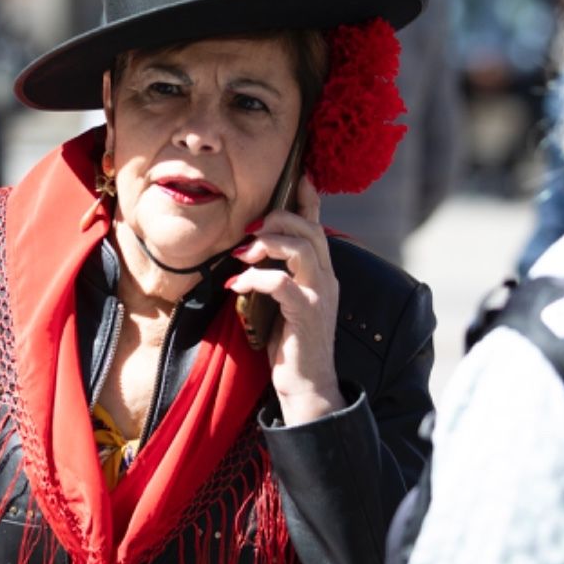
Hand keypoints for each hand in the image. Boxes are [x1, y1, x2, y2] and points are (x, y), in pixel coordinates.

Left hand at [225, 175, 342, 424]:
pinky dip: (255, 277)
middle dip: (278, 219)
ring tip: (241, 256)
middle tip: (249, 229)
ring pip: (300, 248)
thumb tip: (251, 254)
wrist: (307, 388)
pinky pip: (281, 282)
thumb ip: (278, 278)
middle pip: (310, 229)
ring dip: (266, 244)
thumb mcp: (284, 304)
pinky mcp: (306, 313)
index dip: (309, 199)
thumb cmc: (290, 346)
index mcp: (322, 273)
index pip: (319, 227)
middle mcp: (326, 279)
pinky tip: (237, 285)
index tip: (299, 175)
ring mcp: (319, 295)